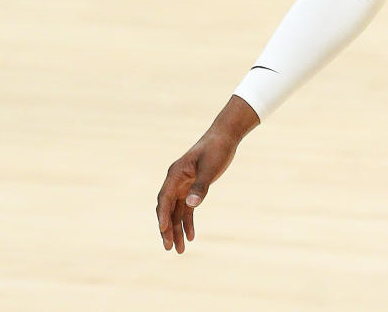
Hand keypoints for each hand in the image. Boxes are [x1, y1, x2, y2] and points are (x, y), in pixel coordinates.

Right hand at [156, 96, 258, 252]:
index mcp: (175, 174)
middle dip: (167, 229)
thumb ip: (201, 187)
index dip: (163, 215)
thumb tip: (191, 205)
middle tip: (169, 248)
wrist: (224, 138)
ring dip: (177, 230)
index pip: (165, 198)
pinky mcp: (192, 188)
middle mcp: (175, 181)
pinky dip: (188, 222)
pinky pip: (186, 209)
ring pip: (176, 212)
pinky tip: (192, 236)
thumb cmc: (216, 150)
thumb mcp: (210, 168)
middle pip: (167, 209)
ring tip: (180, 250)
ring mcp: (183, 186)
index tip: (163, 231)